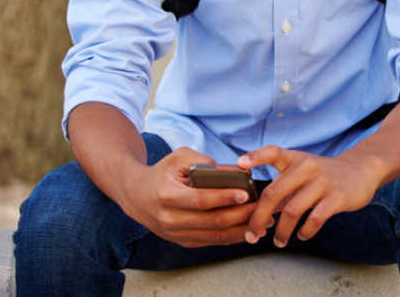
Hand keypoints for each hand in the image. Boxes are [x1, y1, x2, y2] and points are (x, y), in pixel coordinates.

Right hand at [117, 146, 265, 247]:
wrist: (135, 195)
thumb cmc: (162, 173)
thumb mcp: (178, 158)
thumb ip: (205, 162)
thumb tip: (235, 171)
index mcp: (167, 196)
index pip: (201, 200)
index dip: (225, 197)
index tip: (246, 193)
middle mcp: (170, 219)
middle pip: (211, 221)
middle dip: (241, 215)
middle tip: (262, 207)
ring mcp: (176, 234)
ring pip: (214, 235)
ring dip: (241, 229)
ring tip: (263, 221)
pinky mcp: (183, 241)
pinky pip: (212, 241)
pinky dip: (232, 237)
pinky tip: (249, 229)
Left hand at [238, 146, 381, 247]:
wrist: (362, 169)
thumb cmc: (324, 174)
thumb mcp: (303, 171)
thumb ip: (282, 187)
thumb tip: (256, 212)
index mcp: (296, 159)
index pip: (273, 151)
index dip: (256, 156)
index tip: (240, 164)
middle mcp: (307, 167)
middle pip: (274, 193)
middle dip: (258, 219)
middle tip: (251, 236)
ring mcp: (323, 181)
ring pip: (293, 211)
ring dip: (282, 231)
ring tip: (278, 242)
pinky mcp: (338, 196)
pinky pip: (315, 219)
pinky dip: (305, 231)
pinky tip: (302, 235)